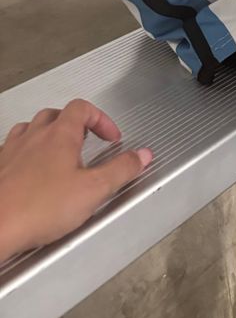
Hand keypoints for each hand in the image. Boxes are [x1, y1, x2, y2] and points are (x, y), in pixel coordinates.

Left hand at [0, 99, 151, 260]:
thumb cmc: (36, 208)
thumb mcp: (93, 190)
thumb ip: (121, 170)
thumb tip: (142, 156)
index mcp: (59, 135)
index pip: (82, 109)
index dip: (101, 119)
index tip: (111, 136)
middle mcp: (33, 136)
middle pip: (56, 114)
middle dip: (76, 124)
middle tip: (88, 140)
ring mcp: (12, 151)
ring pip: (31, 129)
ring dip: (48, 134)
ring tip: (60, 151)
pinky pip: (13, 149)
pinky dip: (26, 152)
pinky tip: (31, 171)